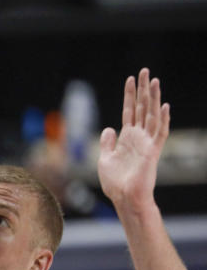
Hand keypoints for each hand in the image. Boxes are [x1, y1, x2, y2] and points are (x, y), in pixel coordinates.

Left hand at [97, 68, 169, 210]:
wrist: (123, 197)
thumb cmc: (115, 182)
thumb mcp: (104, 158)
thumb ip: (107, 142)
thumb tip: (109, 128)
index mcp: (127, 138)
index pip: (130, 111)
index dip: (130, 95)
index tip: (131, 78)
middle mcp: (139, 137)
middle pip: (142, 108)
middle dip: (143, 90)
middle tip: (145, 71)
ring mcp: (147, 143)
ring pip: (152, 115)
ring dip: (153, 98)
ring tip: (154, 81)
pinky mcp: (153, 151)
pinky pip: (160, 133)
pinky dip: (163, 120)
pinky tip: (164, 106)